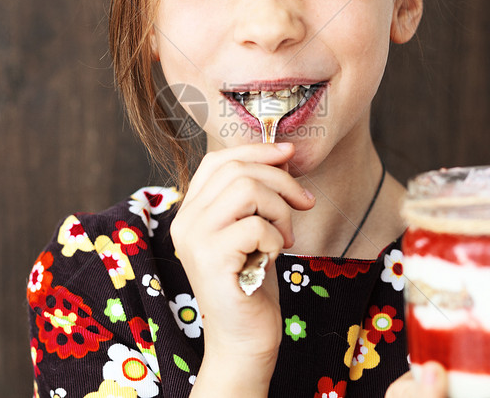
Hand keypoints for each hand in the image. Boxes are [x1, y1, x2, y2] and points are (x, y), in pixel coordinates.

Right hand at [171, 142, 314, 392]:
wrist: (244, 338)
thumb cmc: (252, 283)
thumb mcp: (252, 229)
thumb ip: (255, 195)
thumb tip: (283, 153)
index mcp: (191, 210)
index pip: (218, 160)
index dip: (257, 149)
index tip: (289, 153)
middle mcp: (185, 221)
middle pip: (237, 170)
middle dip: (281, 181)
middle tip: (304, 203)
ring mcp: (195, 239)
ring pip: (247, 190)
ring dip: (280, 210)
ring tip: (285, 237)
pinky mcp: (212, 259)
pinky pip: (256, 226)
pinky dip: (276, 239)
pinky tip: (272, 258)